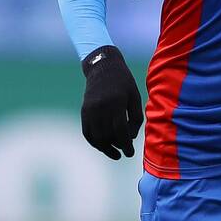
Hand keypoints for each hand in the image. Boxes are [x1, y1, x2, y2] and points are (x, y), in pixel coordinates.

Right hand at [80, 45, 142, 159]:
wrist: (103, 67)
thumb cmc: (124, 83)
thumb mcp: (135, 97)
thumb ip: (135, 118)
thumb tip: (130, 138)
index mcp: (116, 102)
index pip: (120, 130)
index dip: (125, 145)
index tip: (130, 154)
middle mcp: (100, 107)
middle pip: (107, 136)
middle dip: (117, 147)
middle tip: (125, 151)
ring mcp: (90, 110)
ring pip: (96, 137)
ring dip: (105, 148)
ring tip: (115, 153)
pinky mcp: (84, 111)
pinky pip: (87, 132)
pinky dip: (94, 142)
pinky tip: (103, 146)